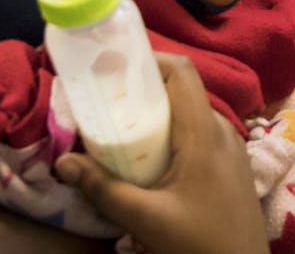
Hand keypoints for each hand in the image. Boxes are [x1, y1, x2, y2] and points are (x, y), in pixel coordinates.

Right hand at [54, 52, 267, 253]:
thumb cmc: (200, 243)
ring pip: (191, 114)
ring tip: (123, 130)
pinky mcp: (233, 166)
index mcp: (205, 133)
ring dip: (159, 115)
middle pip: (183, 91)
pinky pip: (201, 134)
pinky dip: (174, 134)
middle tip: (107, 103)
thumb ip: (103, 189)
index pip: (182, 71)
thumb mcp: (146, 219)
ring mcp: (232, 148)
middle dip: (144, 90)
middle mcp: (223, 131)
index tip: (113, 69)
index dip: (149, 59)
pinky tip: (152, 160)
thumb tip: (61, 161)